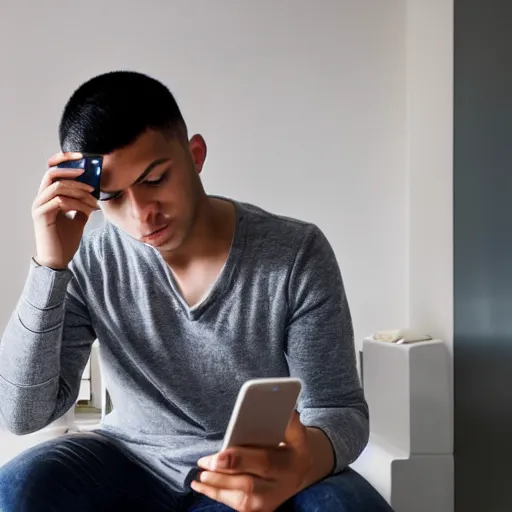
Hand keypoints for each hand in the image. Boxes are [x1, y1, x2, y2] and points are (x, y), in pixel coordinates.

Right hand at [32, 152, 98, 268]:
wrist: (59, 259)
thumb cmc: (66, 240)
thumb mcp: (78, 218)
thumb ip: (82, 205)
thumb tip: (93, 194)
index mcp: (48, 196)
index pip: (52, 171)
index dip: (64, 161)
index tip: (82, 158)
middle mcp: (41, 198)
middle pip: (52, 173)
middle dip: (72, 171)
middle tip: (89, 174)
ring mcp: (39, 206)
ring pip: (57, 186)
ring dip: (78, 189)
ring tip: (93, 197)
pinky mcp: (42, 216)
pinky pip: (59, 201)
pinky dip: (76, 202)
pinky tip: (88, 209)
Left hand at [192, 412, 313, 511]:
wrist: (299, 471)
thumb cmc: (292, 445)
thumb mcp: (296, 432)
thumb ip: (288, 421)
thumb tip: (279, 407)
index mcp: (291, 463)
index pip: (265, 463)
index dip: (240, 460)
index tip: (220, 454)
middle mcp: (282, 487)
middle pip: (249, 485)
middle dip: (222, 476)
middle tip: (204, 463)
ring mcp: (270, 502)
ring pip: (240, 499)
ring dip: (216, 486)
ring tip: (200, 475)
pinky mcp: (259, 510)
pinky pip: (234, 505)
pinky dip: (216, 494)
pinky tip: (200, 485)